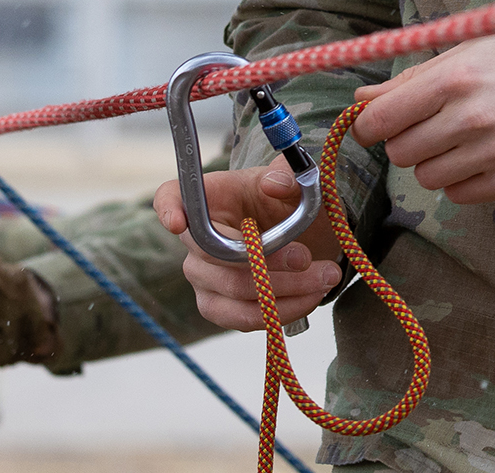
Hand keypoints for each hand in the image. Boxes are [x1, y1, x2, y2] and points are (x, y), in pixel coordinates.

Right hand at [152, 163, 344, 330]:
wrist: (300, 233)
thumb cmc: (286, 201)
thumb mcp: (294, 180)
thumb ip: (289, 175)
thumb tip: (274, 184)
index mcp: (208, 198)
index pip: (170, 197)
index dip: (168, 209)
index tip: (177, 222)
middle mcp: (194, 240)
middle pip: (215, 257)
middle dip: (267, 262)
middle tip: (307, 258)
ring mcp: (202, 277)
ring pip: (234, 293)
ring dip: (285, 291)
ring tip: (326, 278)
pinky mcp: (218, 307)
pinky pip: (244, 318)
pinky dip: (282, 311)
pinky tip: (313, 296)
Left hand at [349, 31, 494, 204]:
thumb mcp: (475, 50)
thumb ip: (415, 77)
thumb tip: (362, 101)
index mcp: (456, 77)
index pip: (379, 121)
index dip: (371, 125)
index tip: (381, 124)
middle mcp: (471, 116)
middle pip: (400, 152)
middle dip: (410, 141)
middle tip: (438, 126)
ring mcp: (493, 153)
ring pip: (427, 177)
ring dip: (438, 162)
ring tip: (469, 140)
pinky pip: (459, 195)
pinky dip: (465, 180)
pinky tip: (489, 156)